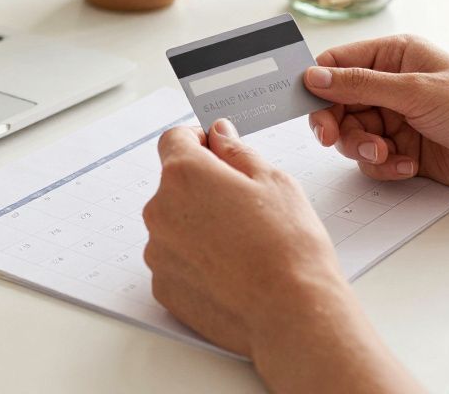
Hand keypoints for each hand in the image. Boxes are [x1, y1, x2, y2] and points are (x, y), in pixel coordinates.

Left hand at [144, 120, 418, 392]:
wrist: (291, 313)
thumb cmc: (288, 246)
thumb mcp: (273, 180)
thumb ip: (236, 151)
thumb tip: (219, 135)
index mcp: (184, 175)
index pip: (174, 140)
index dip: (199, 141)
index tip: (216, 150)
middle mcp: (160, 211)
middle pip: (175, 186)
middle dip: (203, 188)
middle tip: (244, 207)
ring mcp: (158, 252)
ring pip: (175, 225)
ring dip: (198, 226)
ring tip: (241, 245)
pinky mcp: (163, 287)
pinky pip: (175, 261)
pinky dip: (195, 261)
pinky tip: (230, 271)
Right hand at [304, 34, 448, 199]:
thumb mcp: (417, 91)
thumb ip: (360, 85)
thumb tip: (315, 77)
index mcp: (396, 56)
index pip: (338, 63)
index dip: (318, 84)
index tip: (309, 105)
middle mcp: (394, 85)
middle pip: (338, 104)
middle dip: (338, 124)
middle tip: (334, 138)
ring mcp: (400, 119)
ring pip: (352, 134)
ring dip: (363, 148)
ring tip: (387, 154)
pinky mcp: (407, 149)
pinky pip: (373, 160)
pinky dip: (384, 166)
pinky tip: (408, 165)